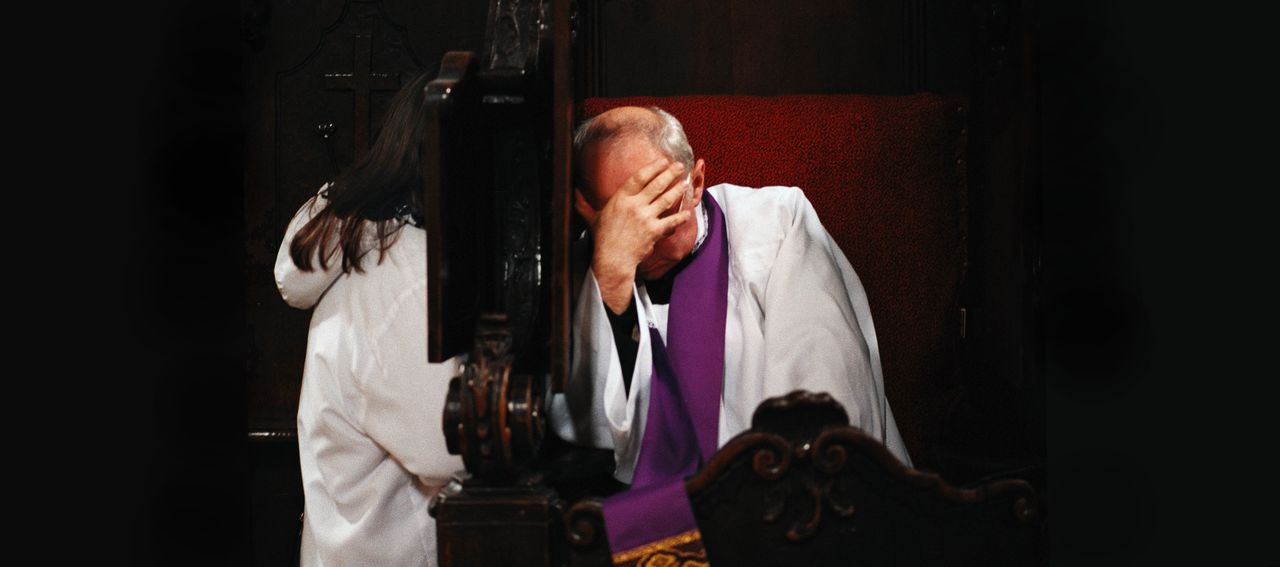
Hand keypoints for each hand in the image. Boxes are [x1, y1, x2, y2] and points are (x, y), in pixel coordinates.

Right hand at [575, 158, 693, 313]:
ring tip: (685, 183)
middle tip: (680, 166)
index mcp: (620, 199)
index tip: (662, 160)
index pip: (639, 177)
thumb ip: (584, 205)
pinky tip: (687, 211)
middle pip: (656, 185)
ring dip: (678, 190)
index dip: (652, 167)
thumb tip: (573, 193)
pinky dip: (680, 217)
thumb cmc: (602, 239)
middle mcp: (634, 206)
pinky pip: (671, 221)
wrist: (612, 259)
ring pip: (666, 199)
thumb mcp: (592, 219)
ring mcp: (645, 218)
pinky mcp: (654, 231)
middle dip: (670, 173)